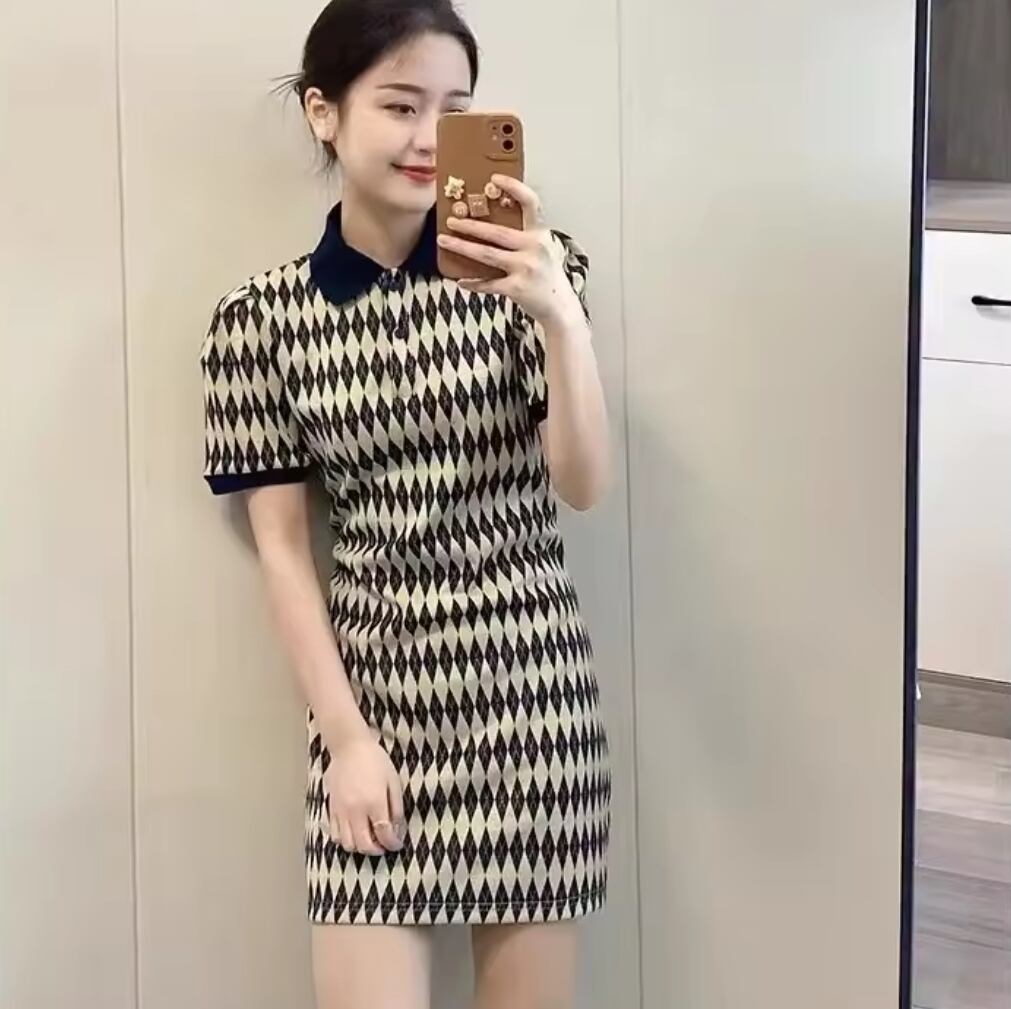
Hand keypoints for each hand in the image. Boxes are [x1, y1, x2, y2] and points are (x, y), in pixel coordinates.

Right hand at [324, 726, 405, 854]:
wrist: (349, 747)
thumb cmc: (375, 760)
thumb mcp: (393, 781)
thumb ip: (396, 808)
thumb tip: (397, 829)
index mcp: (374, 803)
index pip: (384, 834)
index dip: (392, 843)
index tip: (397, 844)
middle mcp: (355, 811)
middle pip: (364, 845)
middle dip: (377, 850)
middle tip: (384, 846)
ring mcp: (341, 811)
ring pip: (348, 844)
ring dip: (360, 847)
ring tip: (369, 840)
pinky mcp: (331, 808)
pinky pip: (335, 834)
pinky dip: (345, 840)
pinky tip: (354, 833)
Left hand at [436, 175, 581, 326]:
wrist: (560, 307)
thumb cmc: (547, 277)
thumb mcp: (543, 250)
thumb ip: (523, 237)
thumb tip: (490, 226)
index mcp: (540, 235)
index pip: (530, 203)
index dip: (513, 187)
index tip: (494, 178)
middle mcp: (534, 248)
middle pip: (497, 232)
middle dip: (470, 225)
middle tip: (451, 221)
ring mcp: (525, 268)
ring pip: (487, 254)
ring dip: (462, 247)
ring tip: (445, 241)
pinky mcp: (517, 288)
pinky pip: (488, 283)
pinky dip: (473, 283)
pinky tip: (461, 280)